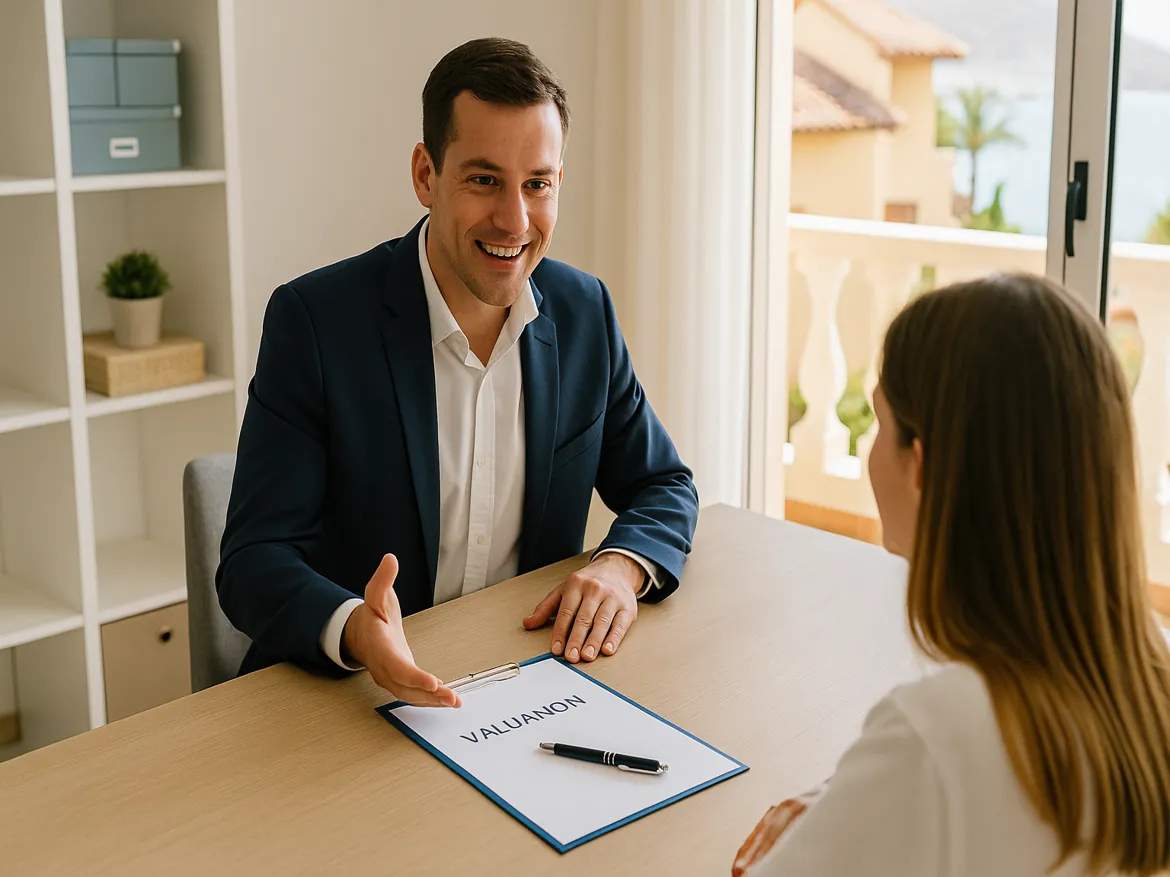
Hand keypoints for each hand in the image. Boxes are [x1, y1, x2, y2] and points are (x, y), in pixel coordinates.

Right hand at [343, 554, 460, 706]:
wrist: (358, 634)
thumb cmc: (371, 615)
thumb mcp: (376, 594)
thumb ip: (383, 579)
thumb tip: (390, 559)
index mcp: (379, 646)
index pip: (396, 665)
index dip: (413, 676)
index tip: (433, 682)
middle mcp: (383, 666)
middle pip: (405, 687)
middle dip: (429, 695)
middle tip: (453, 699)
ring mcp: (390, 677)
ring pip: (409, 695)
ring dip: (432, 702)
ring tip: (455, 702)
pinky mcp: (398, 681)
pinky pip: (412, 695)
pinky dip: (429, 700)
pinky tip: (447, 700)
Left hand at [522, 553, 641, 662]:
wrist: (617, 568)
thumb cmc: (588, 583)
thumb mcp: (564, 590)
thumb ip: (546, 608)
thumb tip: (528, 623)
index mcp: (576, 585)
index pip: (566, 611)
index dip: (560, 632)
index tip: (557, 649)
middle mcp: (595, 589)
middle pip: (584, 618)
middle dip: (576, 639)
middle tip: (571, 656)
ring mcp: (613, 598)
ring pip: (602, 622)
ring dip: (594, 641)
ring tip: (587, 656)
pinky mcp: (627, 607)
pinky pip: (620, 625)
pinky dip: (614, 638)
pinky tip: (608, 649)